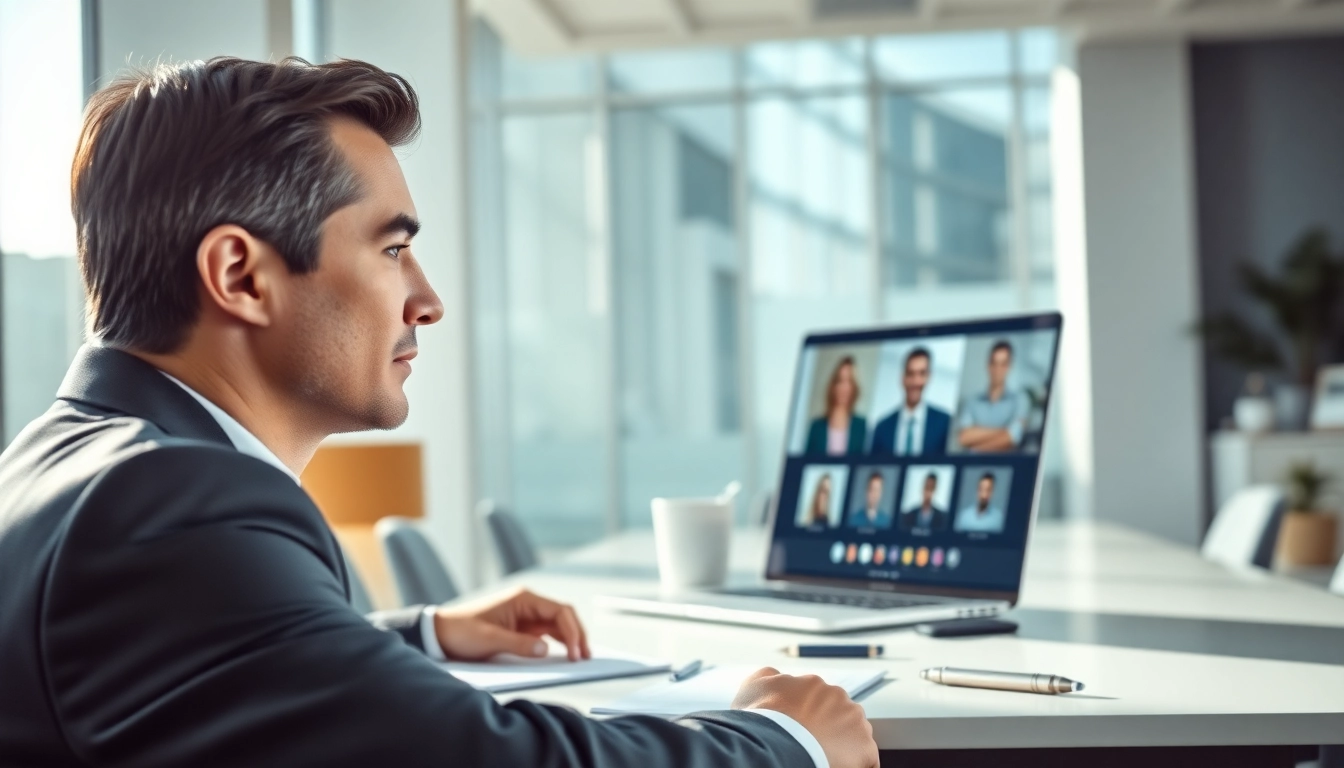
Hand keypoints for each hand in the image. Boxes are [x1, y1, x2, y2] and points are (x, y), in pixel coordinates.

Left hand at [433, 587, 591, 661]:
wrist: (440, 633)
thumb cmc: (461, 631)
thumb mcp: (490, 640)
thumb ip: (519, 645)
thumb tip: (546, 651)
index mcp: (523, 598)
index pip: (560, 611)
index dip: (572, 632)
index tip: (576, 653)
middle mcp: (528, 604)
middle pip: (563, 616)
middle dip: (577, 635)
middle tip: (585, 657)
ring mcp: (526, 616)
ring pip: (557, 625)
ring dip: (570, 640)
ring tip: (579, 659)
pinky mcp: (521, 628)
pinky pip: (546, 634)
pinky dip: (557, 644)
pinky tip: (564, 656)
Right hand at [731, 667, 877, 767]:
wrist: (774, 744)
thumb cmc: (762, 718)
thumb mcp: (754, 686)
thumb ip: (769, 676)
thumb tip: (776, 676)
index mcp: (814, 684)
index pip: (816, 700)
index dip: (806, 718)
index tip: (799, 731)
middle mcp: (838, 697)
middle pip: (837, 714)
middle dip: (827, 728)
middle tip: (810, 746)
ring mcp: (855, 722)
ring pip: (854, 734)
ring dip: (843, 744)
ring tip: (823, 758)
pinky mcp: (866, 748)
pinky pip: (867, 759)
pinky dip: (857, 765)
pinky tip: (838, 767)